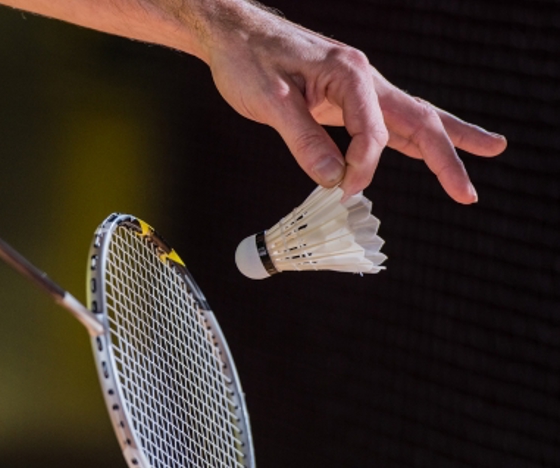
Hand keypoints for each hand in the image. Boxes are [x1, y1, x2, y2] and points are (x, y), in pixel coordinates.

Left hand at [203, 4, 505, 202]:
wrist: (234, 35)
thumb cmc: (248, 60)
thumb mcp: (271, 102)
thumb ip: (304, 141)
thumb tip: (333, 179)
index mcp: (349, 73)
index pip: (373, 131)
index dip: (362, 167)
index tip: (343, 191)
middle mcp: (363, 78)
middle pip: (418, 118)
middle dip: (448, 155)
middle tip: (469, 193)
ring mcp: (357, 87)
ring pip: (410, 116)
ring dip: (445, 140)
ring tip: (488, 151)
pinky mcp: (344, 97)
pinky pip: (386, 120)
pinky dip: (410, 138)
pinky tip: (427, 151)